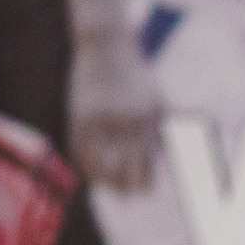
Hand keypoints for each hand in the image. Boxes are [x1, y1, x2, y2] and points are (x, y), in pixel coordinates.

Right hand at [68, 29, 163, 191]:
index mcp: (145, 121)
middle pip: (123, 168)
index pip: (146, 164)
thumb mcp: (157, 100)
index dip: (144, 182)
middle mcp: (123, 123)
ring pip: (99, 163)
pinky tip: (89, 173)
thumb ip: (160, 129)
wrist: (106, 47)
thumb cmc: (137, 76)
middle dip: (126, 187)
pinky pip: (79, 148)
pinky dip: (84, 164)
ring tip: (108, 190)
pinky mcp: (78, 114)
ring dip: (104, 181)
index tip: (144, 191)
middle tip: (126, 197)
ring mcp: (99, 119)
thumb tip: (165, 160)